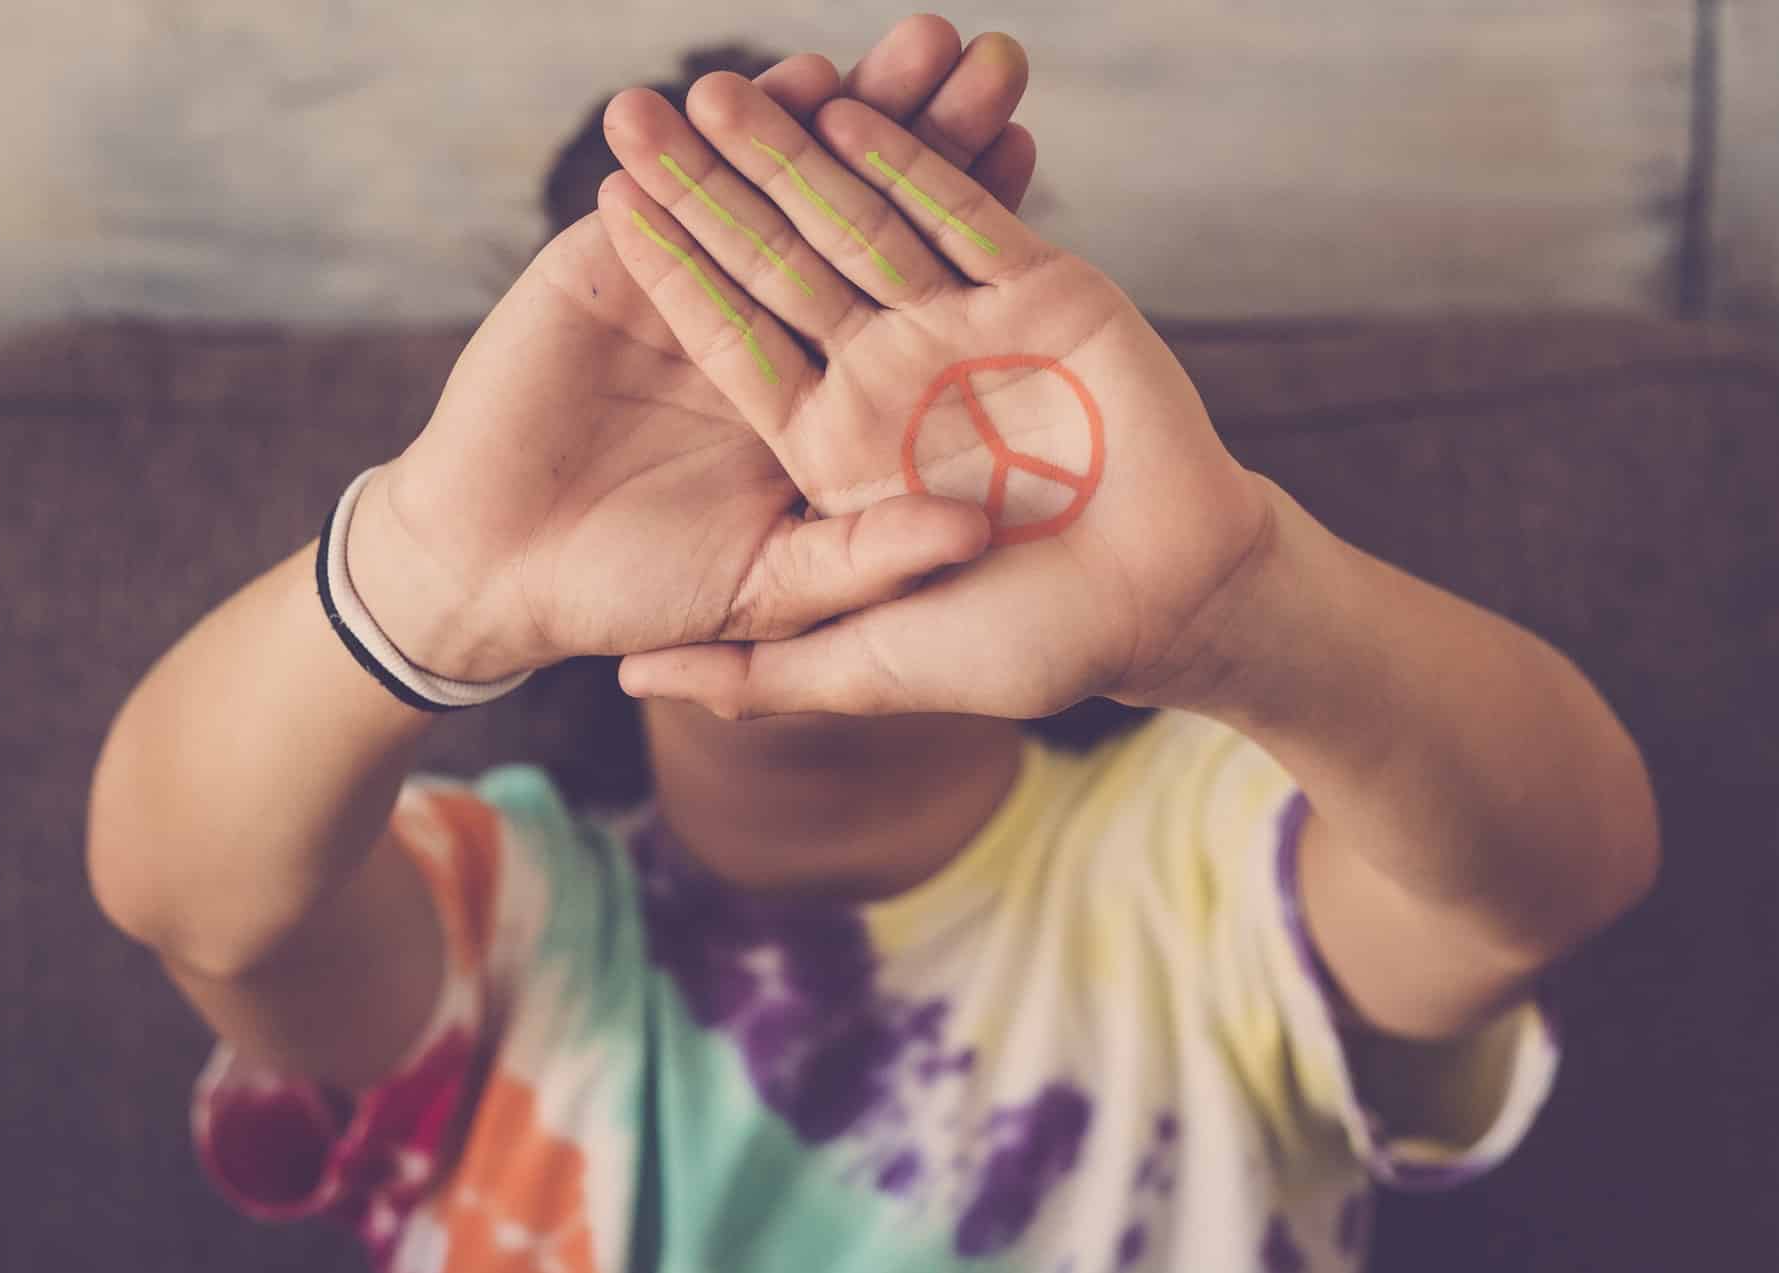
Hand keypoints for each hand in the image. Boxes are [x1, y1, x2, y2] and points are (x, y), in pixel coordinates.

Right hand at [347, 18, 1039, 680]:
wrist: (501, 577)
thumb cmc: (644, 593)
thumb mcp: (779, 590)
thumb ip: (873, 560)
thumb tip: (977, 534)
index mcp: (833, 392)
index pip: (914, 285)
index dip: (969, 214)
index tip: (1026, 144)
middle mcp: (776, 326)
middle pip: (862, 211)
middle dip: (921, 128)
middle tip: (986, 55)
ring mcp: (693, 288)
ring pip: (770, 185)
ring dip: (824, 110)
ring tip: (895, 42)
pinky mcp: (611, 268)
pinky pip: (660, 198)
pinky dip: (689, 145)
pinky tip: (739, 87)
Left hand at [597, 76, 1272, 718]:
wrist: (1174, 604)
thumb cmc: (1034, 644)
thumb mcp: (877, 663)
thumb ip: (761, 674)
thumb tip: (629, 680)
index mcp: (839, 446)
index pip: (737, 344)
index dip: (673, 277)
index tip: (604, 206)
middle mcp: (890, 375)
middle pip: (779, 267)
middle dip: (708, 189)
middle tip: (630, 112)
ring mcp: (962, 327)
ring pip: (862, 222)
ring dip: (791, 154)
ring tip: (719, 87)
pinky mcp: (1042, 292)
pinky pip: (965, 216)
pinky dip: (911, 165)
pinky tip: (846, 111)